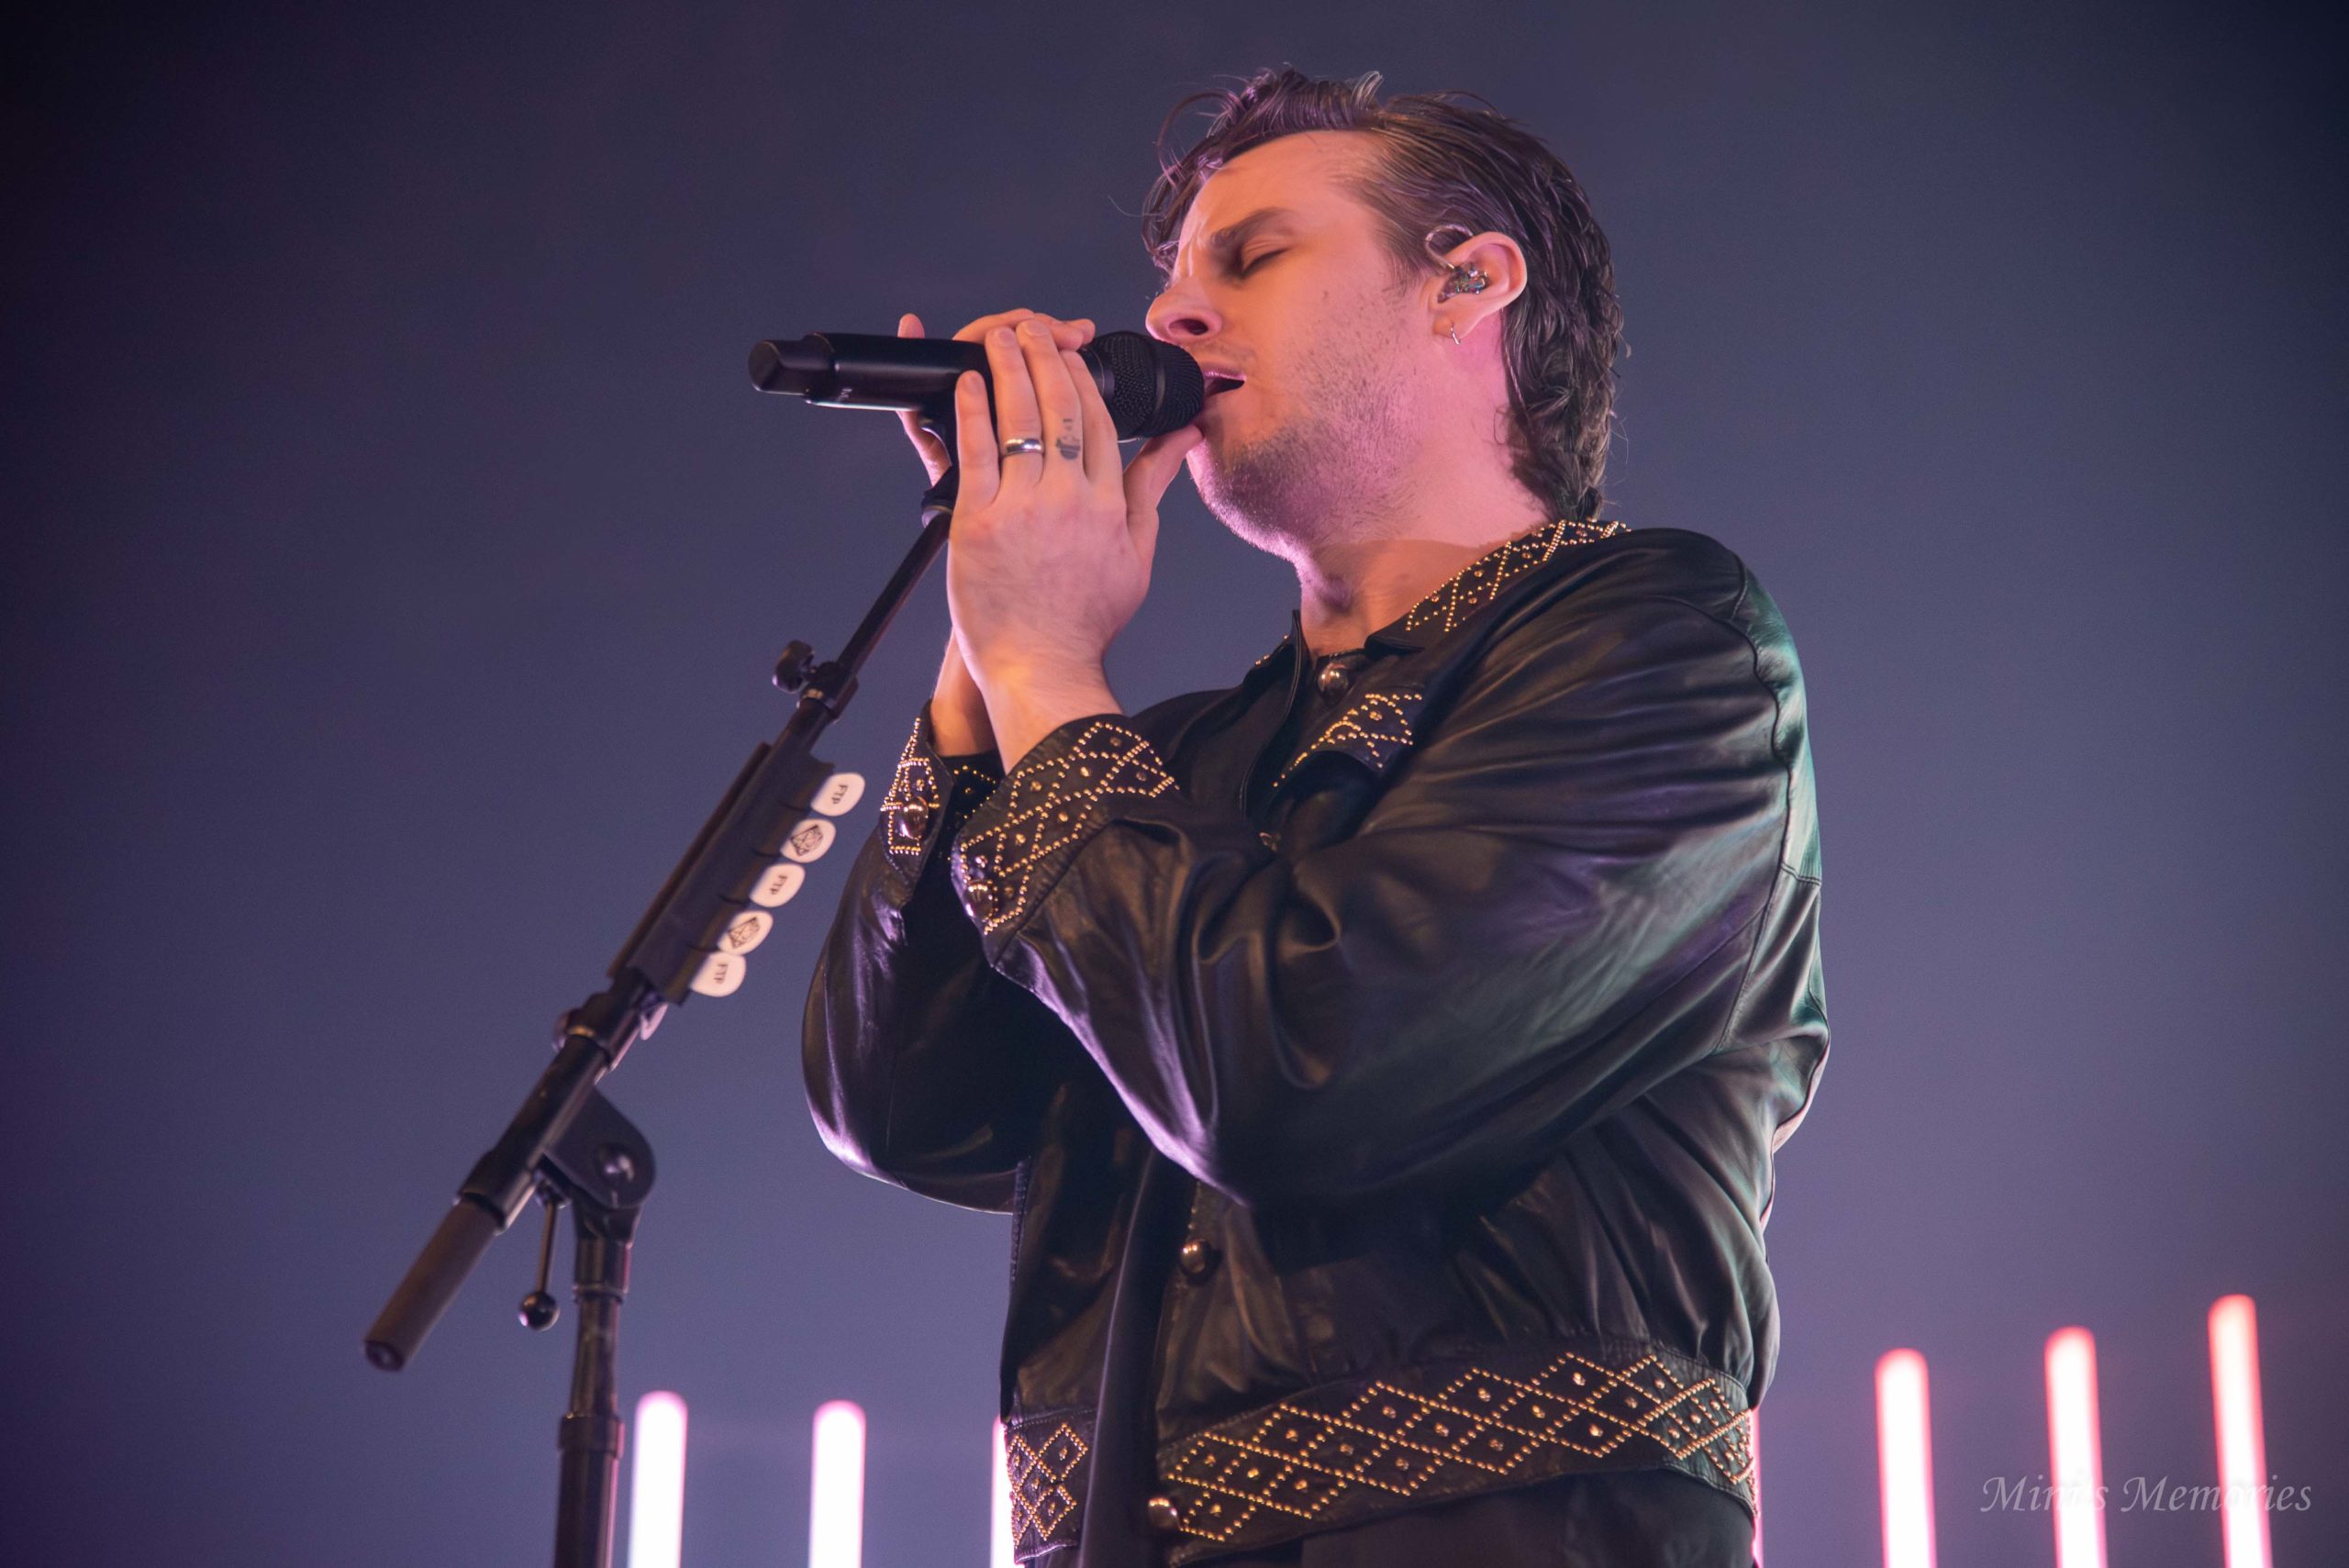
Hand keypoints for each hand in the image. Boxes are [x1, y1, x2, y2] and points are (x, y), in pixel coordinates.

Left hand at [944, 317, 1202, 766]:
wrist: (1042, 666)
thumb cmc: (1085, 619)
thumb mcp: (1136, 551)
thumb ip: (1153, 487)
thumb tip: (1183, 439)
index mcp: (1108, 505)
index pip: (1099, 421)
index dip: (1083, 377)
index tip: (1071, 351)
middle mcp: (1069, 500)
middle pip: (1060, 408)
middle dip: (1045, 356)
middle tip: (1033, 327)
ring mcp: (1023, 508)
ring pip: (1019, 419)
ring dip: (1008, 368)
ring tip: (1000, 337)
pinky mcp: (979, 521)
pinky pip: (976, 450)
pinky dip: (972, 409)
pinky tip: (968, 382)